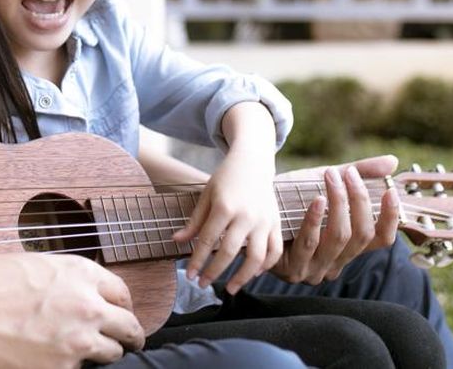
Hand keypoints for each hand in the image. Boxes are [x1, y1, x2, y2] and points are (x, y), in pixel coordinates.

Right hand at [0, 253, 143, 368]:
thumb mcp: (34, 265)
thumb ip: (65, 279)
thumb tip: (77, 291)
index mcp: (81, 273)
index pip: (122, 292)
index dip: (122, 304)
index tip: (121, 312)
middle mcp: (88, 305)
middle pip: (129, 325)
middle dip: (129, 334)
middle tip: (129, 340)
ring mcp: (78, 341)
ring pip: (112, 353)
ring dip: (106, 352)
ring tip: (97, 355)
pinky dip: (72, 367)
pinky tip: (56, 361)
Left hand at [172, 103, 282, 294]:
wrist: (252, 163)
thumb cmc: (225, 179)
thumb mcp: (206, 195)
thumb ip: (194, 221)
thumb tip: (176, 242)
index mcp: (225, 207)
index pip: (208, 241)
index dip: (197, 261)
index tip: (189, 276)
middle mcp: (246, 215)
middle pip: (230, 252)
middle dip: (214, 272)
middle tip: (203, 284)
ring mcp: (264, 220)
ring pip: (257, 257)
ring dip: (243, 277)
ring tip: (229, 289)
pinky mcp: (276, 223)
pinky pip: (275, 250)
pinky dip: (266, 266)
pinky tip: (253, 274)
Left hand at [269, 155, 400, 285]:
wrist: (249, 209)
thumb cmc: (290, 199)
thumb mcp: (324, 183)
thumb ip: (357, 173)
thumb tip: (393, 162)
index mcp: (347, 248)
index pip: (380, 239)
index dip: (390, 217)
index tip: (390, 191)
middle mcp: (335, 263)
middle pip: (361, 235)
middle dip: (358, 200)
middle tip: (348, 174)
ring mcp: (314, 270)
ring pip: (339, 238)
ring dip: (339, 204)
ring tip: (332, 178)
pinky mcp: (292, 269)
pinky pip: (310, 243)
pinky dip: (315, 220)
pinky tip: (316, 200)